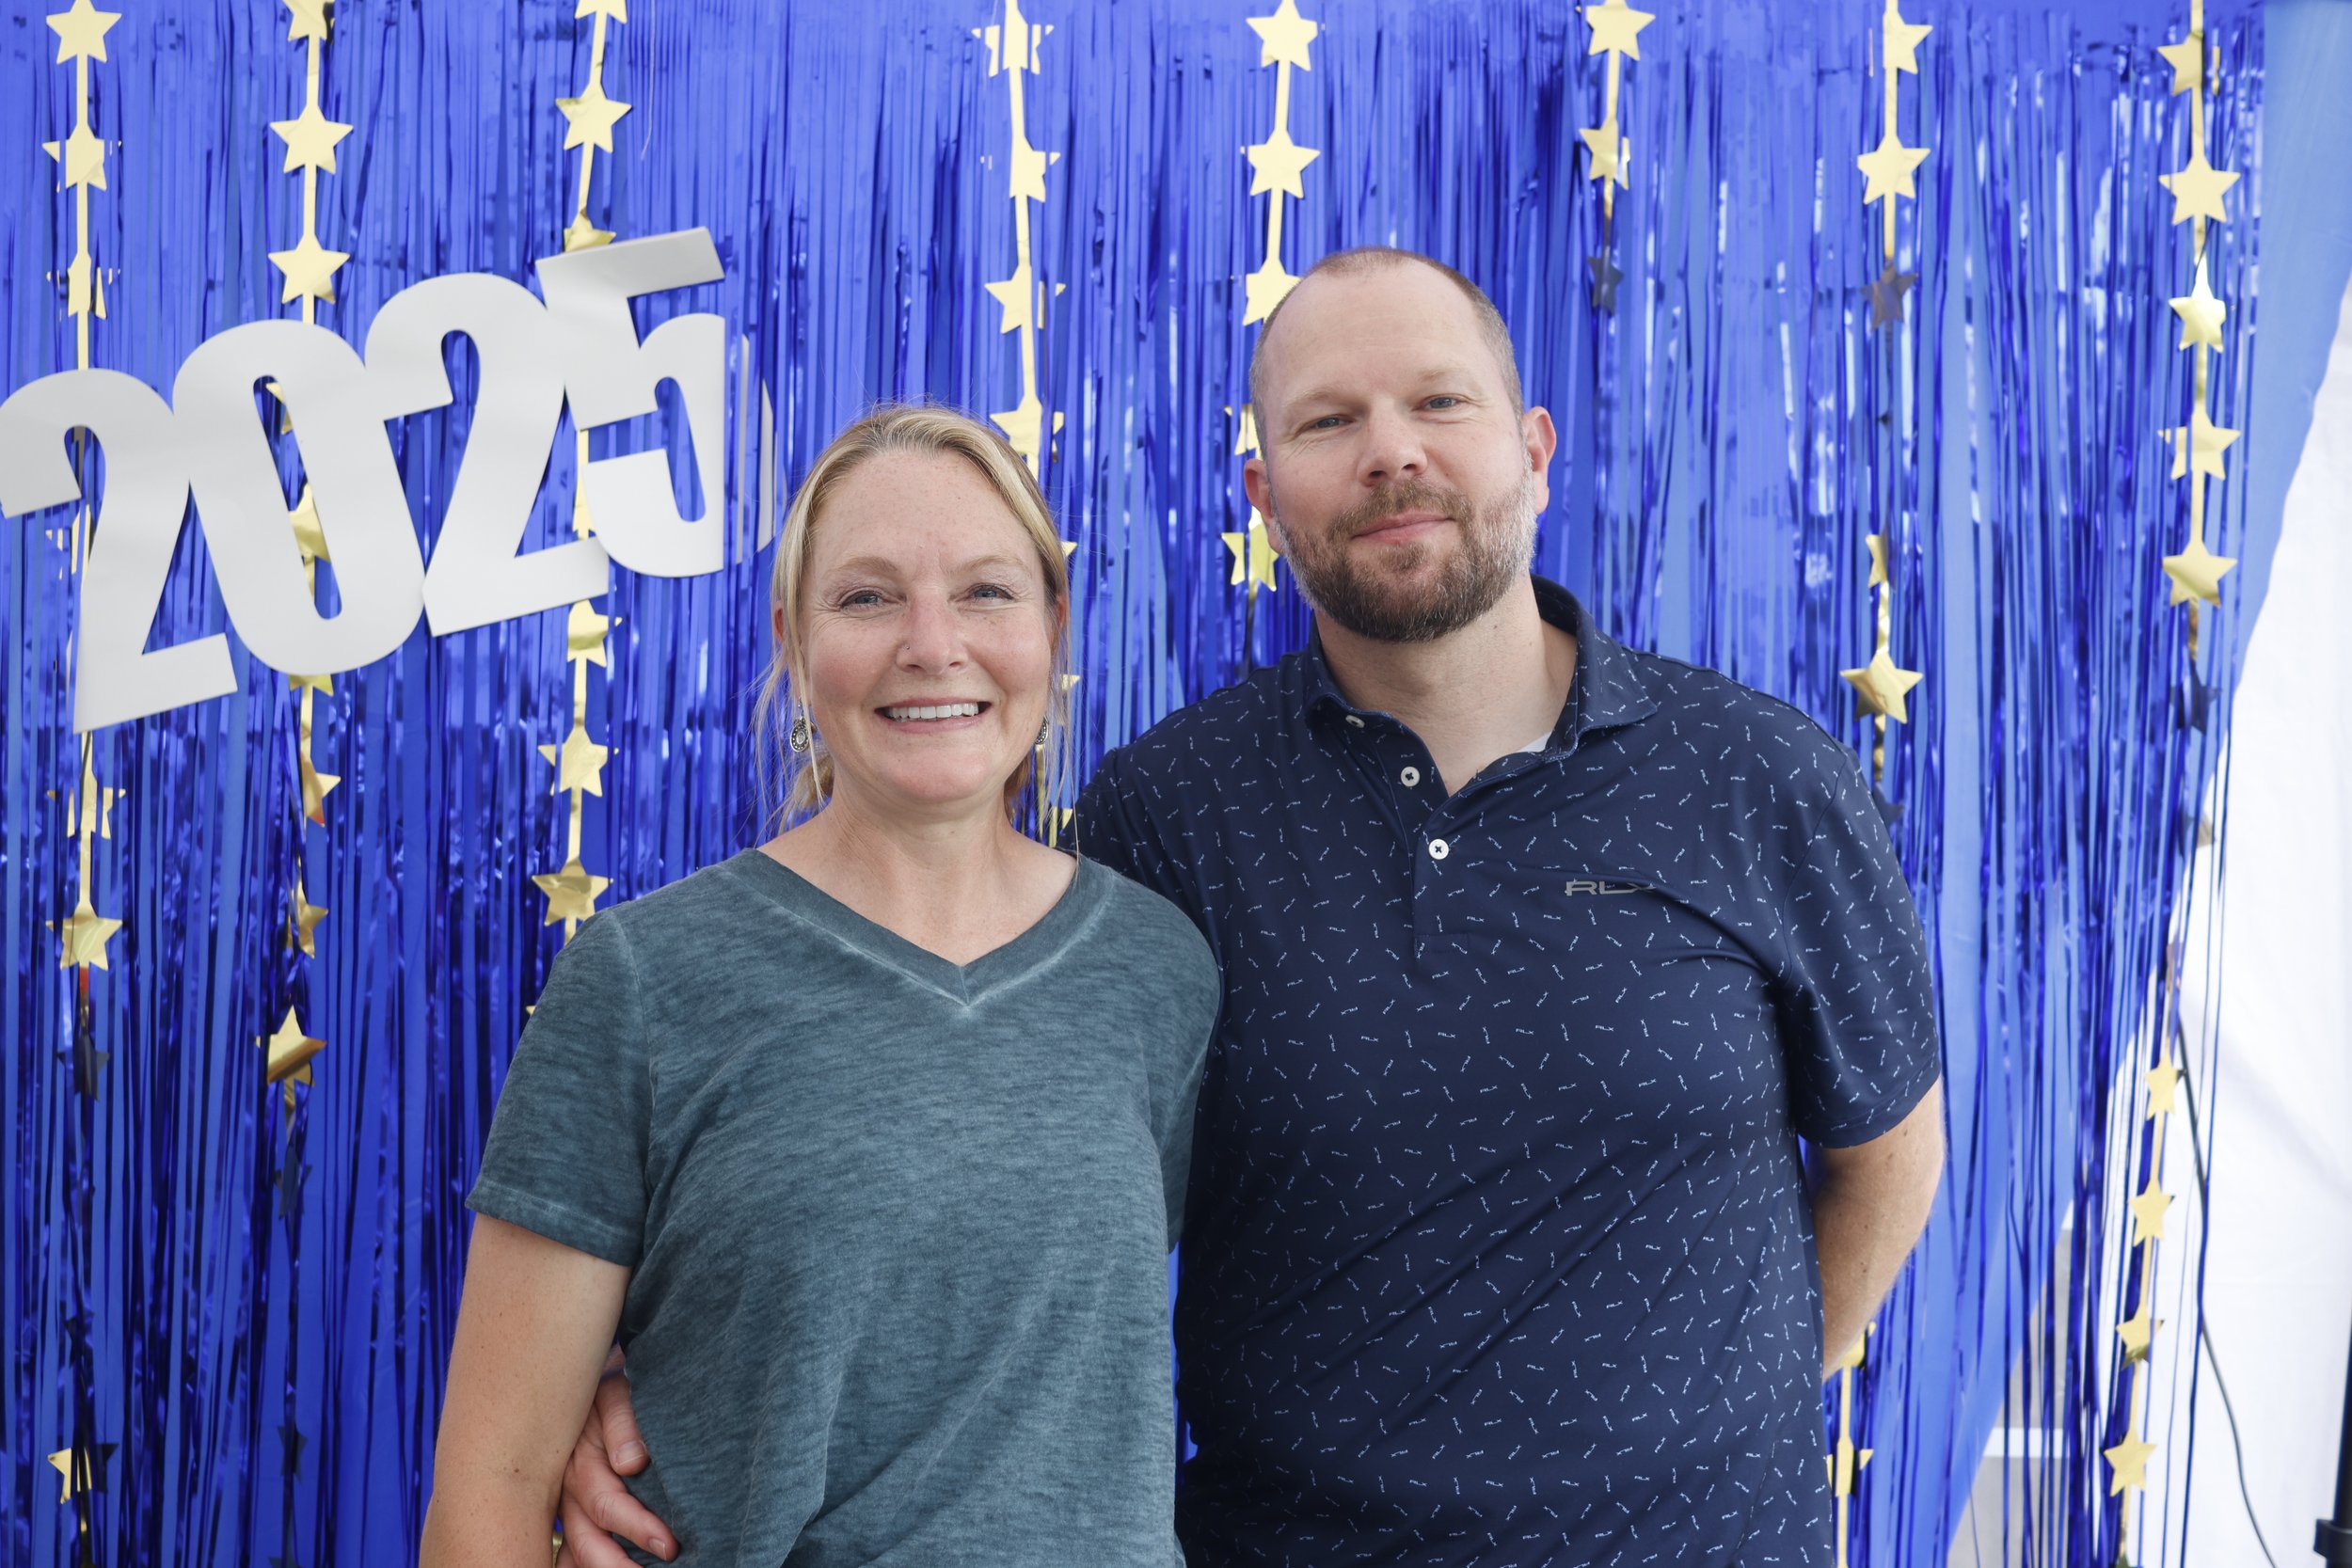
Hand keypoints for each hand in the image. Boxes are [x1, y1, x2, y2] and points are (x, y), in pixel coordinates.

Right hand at [554, 1347, 676, 1565]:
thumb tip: (632, 1463)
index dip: (639, 1528)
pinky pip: (568, 1555)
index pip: (607, 1506)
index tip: (669, 1545)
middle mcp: (568, 1494)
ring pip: (577, 1555)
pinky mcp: (569, 1517)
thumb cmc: (606, 1392)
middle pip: (588, 1544)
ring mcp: (565, 1509)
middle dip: (622, 1566)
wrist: (578, 1386)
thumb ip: (623, 1424)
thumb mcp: (615, 1394)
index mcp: (580, 1465)